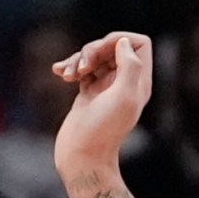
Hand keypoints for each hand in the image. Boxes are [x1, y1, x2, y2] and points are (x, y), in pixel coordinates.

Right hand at [52, 32, 154, 179]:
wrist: (81, 157)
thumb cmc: (102, 130)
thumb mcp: (123, 96)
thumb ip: (130, 67)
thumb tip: (123, 42)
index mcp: (138, 82)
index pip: (139, 43)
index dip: (119, 40)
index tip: (102, 53)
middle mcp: (124, 83)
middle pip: (113, 46)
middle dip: (93, 49)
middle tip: (83, 67)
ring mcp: (105, 88)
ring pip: (94, 56)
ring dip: (78, 58)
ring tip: (68, 75)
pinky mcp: (87, 94)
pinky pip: (81, 69)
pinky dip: (69, 66)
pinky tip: (59, 73)